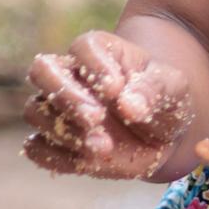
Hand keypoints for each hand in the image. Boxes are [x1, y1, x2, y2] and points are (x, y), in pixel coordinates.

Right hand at [22, 30, 193, 180]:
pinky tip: (85, 162)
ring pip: (35, 110)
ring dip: (65, 131)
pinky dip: (54, 157)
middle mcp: (70, 74)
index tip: (115, 89)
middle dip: (66, 96)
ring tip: (103, 147)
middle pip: (43, 70)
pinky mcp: (54, 141)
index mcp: (101, 50)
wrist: (161, 132)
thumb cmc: (165, 98)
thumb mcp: (172, 89)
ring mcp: (58, 108)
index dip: (94, 67)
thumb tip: (129, 105)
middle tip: (96, 119)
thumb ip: (152, 91)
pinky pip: (36, 147)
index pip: (84, 47)